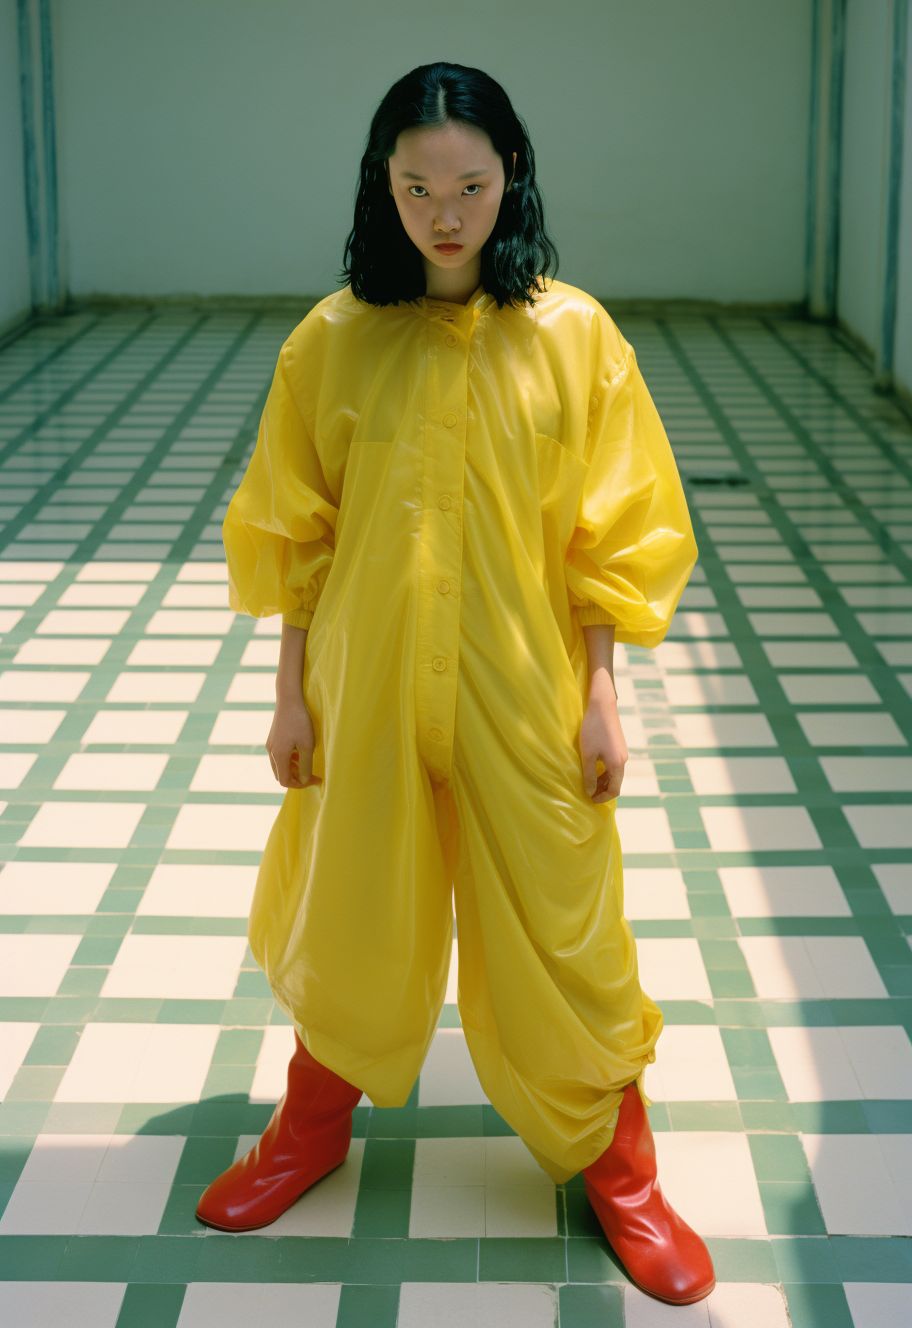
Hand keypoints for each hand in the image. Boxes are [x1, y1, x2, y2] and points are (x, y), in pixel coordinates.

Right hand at [266, 698, 319, 787]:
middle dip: (296, 778)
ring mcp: (270, 745)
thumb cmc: (300, 721)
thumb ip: (306, 765)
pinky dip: (289, 760)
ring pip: (280, 766)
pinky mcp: (273, 738)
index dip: (300, 785)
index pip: (285, 781)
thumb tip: (305, 780)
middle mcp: (271, 752)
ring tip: (308, 763)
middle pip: (281, 775)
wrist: (289, 699)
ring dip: (293, 769)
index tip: (315, 780)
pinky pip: (279, 756)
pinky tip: (300, 752)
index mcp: (278, 756)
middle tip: (312, 774)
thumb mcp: (307, 745)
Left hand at [580, 673, 627, 801]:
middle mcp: (623, 760)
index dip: (603, 798)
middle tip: (586, 793)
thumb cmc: (593, 730)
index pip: (615, 790)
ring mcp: (622, 752)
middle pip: (615, 783)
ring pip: (614, 773)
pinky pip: (613, 765)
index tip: (590, 800)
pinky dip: (604, 771)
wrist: (602, 705)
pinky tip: (592, 768)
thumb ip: (589, 775)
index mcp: (617, 764)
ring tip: (587, 782)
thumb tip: (589, 792)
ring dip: (602, 780)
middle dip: (602, 790)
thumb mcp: (588, 755)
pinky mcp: (618, 746)